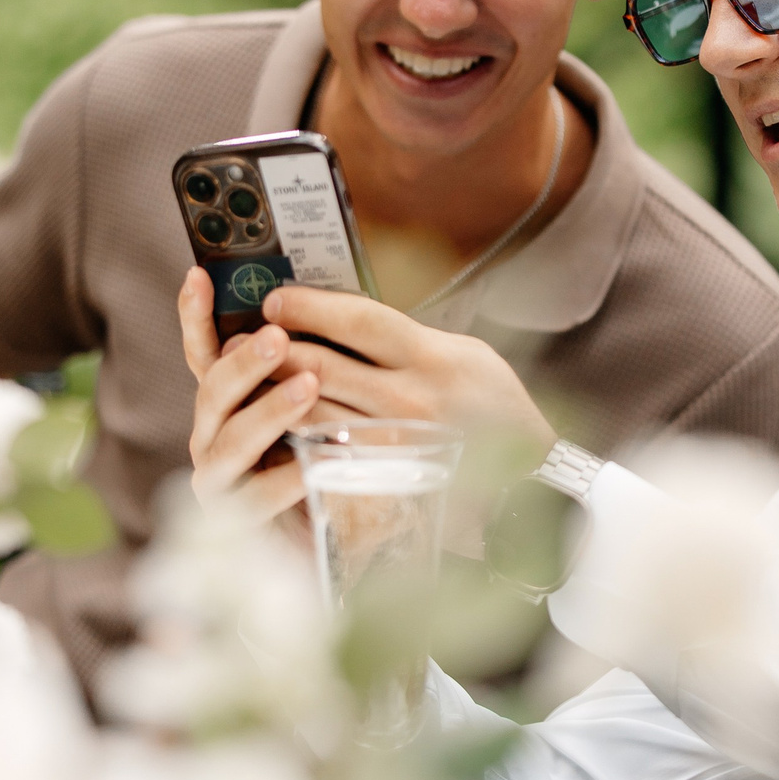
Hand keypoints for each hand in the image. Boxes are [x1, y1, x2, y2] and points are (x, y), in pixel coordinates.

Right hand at [178, 269, 320, 518]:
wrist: (329, 539)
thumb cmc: (324, 456)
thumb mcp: (322, 404)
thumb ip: (309, 366)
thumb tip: (313, 313)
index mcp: (224, 400)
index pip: (203, 351)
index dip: (195, 315)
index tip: (199, 276)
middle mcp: (210, 435)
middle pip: (214, 391)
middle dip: (244, 363)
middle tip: (278, 338)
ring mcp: (217, 478)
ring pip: (231, 440)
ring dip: (268, 411)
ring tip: (308, 388)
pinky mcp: (236, 522)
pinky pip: (255, 498)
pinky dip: (285, 480)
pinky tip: (317, 464)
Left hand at [256, 284, 556, 468]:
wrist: (530, 478)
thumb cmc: (495, 408)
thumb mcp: (464, 355)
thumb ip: (408, 340)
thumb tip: (346, 322)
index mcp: (431, 358)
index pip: (358, 321)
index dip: (310, 306)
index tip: (277, 300)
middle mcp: (410, 400)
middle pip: (321, 365)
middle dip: (275, 348)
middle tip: (249, 338)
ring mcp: (394, 444)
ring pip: (312, 411)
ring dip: (273, 392)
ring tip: (251, 377)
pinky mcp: (383, 479)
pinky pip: (324, 454)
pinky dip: (296, 437)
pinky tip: (278, 425)